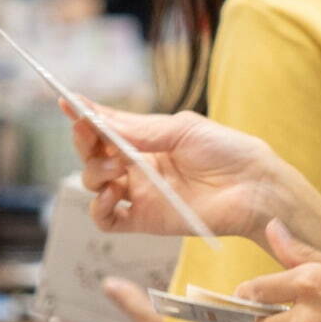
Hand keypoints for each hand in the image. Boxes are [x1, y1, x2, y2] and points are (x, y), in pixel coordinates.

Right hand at [67, 102, 287, 243]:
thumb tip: (102, 120)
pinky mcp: (144, 220)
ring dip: (93, 173)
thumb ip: (140, 130)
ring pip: (93, 186)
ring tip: (114, 168)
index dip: (84, 116)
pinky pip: (107, 220)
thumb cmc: (227, 151)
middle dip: (84, 143)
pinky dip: (99, 208)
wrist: (254, 187)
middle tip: (88, 134)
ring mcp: (139, 194)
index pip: (105, 128)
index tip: (66, 101)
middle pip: (92, 156)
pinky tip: (112, 195)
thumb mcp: (182, 128)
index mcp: (146, 140)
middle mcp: (137, 166)